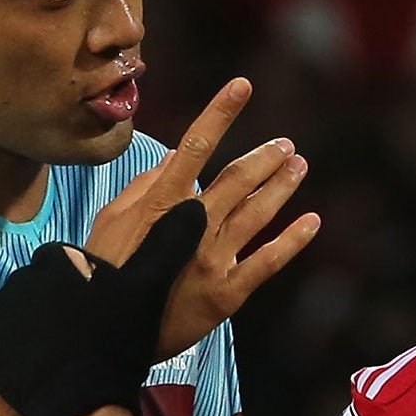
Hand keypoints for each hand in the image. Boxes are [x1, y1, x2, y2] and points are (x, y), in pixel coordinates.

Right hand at [85, 77, 321, 357]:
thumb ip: (145, 186)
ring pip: (257, 213)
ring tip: (298, 166)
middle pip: (237, 179)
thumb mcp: (112, 220)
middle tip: (285, 145)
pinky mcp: (227, 293)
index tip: (241, 86)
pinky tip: (311, 221)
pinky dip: (293, 240)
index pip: (196, 147)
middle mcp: (193, 226)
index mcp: (162, 203)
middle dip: (265, 157)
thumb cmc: (104, 270)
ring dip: (281, 186)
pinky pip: (267, 261)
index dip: (220, 114)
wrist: (105, 329)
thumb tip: (176, 157)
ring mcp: (212, 259)